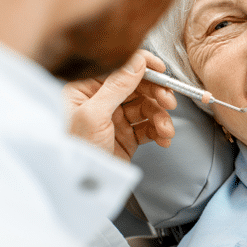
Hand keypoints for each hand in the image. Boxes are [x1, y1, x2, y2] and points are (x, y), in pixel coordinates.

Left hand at [63, 50, 177, 162]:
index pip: (119, 68)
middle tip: (169, 103)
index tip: (162, 71)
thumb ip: (116, 86)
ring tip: (166, 130)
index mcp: (86, 88)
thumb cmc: (77, 151)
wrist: (81, 185)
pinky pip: (148, 126)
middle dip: (157, 95)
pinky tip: (163, 139)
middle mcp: (101, 100)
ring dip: (161, 117)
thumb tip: (137, 61)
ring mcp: (114, 118)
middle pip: (137, 86)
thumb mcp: (95, 114)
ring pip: (146, 107)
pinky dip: (158, 131)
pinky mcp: (126, 135)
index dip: (143, 66)